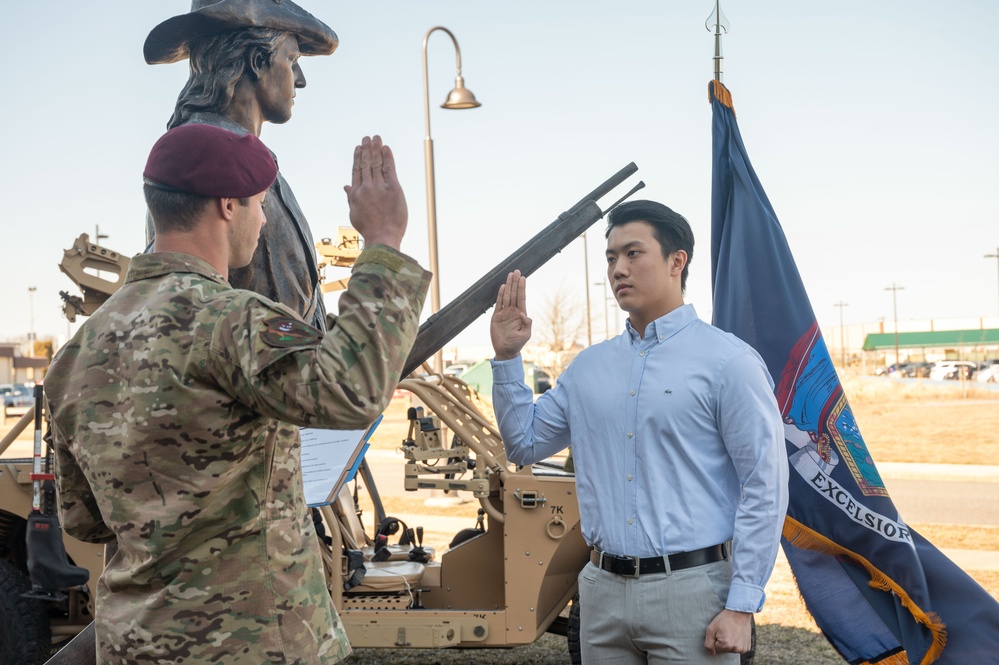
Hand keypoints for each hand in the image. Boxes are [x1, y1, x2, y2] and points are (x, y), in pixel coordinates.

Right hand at [343, 135, 406, 249]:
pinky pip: (389, 169)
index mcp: (356, 194)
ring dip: (376, 149)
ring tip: (376, 138)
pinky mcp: (393, 189)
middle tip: (368, 138)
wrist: (382, 238)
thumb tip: (345, 186)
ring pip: (376, 164)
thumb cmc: (370, 229)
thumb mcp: (355, 214)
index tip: (359, 148)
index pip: (356, 171)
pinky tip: (386, 148)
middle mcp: (366, 188)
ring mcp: (378, 188)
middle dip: (366, 149)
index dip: (358, 158)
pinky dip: (387, 157)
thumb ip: (350, 198)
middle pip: (366, 164)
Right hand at [490, 270, 532, 359]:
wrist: (505, 351)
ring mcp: (504, 313)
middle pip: (514, 294)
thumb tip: (524, 314)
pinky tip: (502, 287)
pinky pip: (498, 304)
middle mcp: (513, 311)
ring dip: (508, 286)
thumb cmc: (517, 344)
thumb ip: (527, 324)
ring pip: (507, 296)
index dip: (522, 288)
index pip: (521, 298)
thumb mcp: (526, 335)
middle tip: (516, 271)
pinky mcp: (496, 317)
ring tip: (510, 275)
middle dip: (515, 283)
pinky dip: (500, 295)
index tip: (523, 277)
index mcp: (521, 314)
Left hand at [704, 609, 751, 654]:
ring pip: (731, 650)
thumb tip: (711, 653)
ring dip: (730, 643)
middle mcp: (735, 649)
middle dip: (722, 642)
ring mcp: (742, 649)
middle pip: (723, 650)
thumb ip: (708, 643)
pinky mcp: (747, 648)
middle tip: (725, 631)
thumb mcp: (711, 628)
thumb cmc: (724, 619)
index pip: (715, 648)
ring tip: (732, 632)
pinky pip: (738, 649)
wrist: (739, 613)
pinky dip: (737, 643)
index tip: (720, 631)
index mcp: (725, 645)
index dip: (716, 639)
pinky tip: (737, 635)